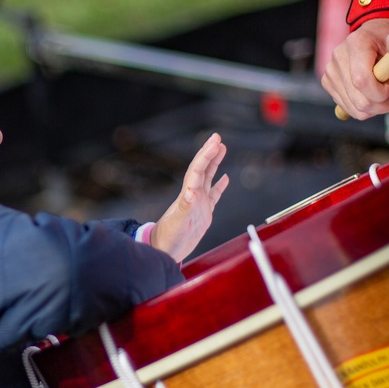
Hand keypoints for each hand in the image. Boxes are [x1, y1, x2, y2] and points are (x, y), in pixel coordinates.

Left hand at [151, 133, 229, 262]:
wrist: (163, 250)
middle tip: (217, 136)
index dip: (206, 156)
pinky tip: (225, 178)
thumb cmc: (168, 238)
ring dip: (214, 163)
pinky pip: (214, 195)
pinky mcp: (203, 213)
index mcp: (187, 195)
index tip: (215, 143)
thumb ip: (185, 208)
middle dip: (209, 152)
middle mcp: (193, 195)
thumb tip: (192, 192)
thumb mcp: (177, 223)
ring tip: (222, 148)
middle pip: (202, 169)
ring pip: (208, 178)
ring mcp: (198, 203)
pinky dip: (220, 186)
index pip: (197, 171)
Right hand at [321, 18, 388, 119]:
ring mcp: (330, 70)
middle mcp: (338, 56)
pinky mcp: (327, 82)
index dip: (382, 93)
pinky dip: (362, 108)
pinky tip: (369, 93)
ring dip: (373, 107)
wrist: (374, 33)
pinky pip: (347, 108)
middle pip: (358, 100)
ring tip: (380, 91)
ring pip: (354, 109)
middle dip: (381, 105)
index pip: (362, 81)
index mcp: (356, 43)